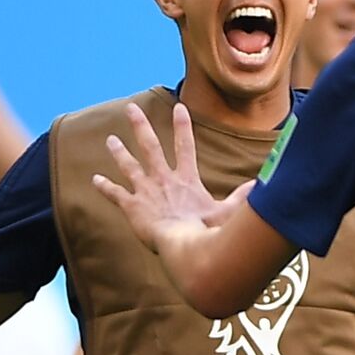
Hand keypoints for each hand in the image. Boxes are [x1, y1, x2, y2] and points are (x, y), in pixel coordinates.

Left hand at [93, 103, 252, 252]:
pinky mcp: (132, 206)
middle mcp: (164, 179)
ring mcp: (146, 191)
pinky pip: (116, 194)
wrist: (183, 246)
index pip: (186, 146)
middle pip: (150, 146)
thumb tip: (261, 186)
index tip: (179, 107)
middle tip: (130, 109)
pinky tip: (94, 180)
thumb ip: (241, 198)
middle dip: (140, 126)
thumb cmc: (206, 231)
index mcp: (186, 179)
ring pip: (129, 166)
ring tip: (110, 140)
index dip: (183, 126)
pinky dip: (105, 187)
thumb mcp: (227, 213)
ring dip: (119, 152)